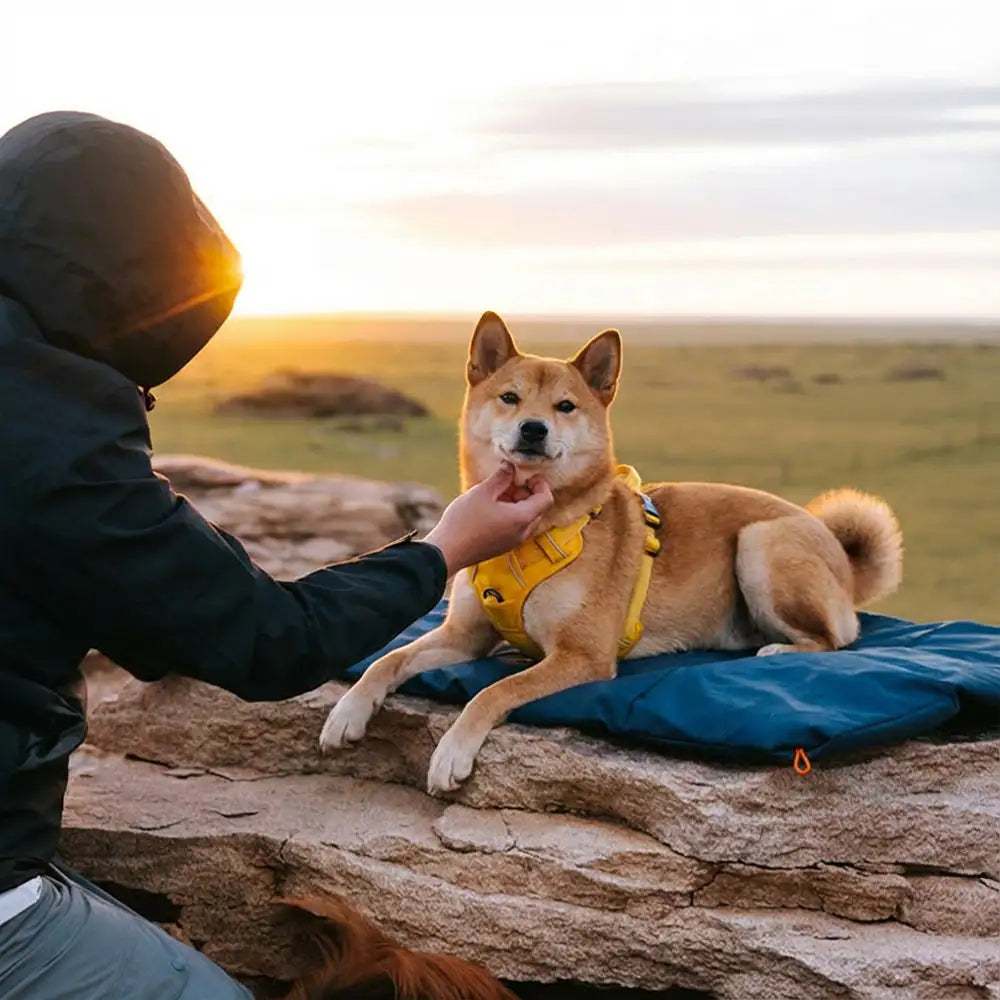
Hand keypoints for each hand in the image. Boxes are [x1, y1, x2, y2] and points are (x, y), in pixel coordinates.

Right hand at [423, 462, 553, 575]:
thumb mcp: (483, 492)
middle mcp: (522, 533)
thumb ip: (501, 477)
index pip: (546, 499)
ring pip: (525, 519)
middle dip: (526, 493)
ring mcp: (512, 542)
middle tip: (507, 483)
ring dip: (516, 504)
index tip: (527, 475)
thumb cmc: (464, 521)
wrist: (446, 552)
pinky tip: (488, 508)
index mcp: (522, 518)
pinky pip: (514, 528)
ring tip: (494, 494)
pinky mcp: (502, 547)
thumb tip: (510, 466)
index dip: (540, 484)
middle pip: (537, 509)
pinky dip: (509, 515)